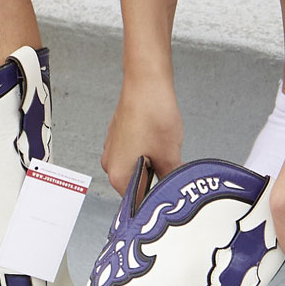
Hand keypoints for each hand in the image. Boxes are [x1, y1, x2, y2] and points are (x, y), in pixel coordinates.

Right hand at [101, 72, 182, 194]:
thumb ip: (169, 180)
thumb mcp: (169, 155)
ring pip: (136, 168)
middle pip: (136, 185)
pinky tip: (159, 140)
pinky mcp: (118, 137)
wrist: (145, 84)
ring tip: (166, 151)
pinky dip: (147, 151)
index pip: (138, 202)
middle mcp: (110, 164)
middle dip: (156, 180)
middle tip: (174, 172)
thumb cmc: (152, 114)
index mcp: (118, 175)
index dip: (157, 199)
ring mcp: (112, 149)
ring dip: (153, 164)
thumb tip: (172, 190)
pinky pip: (133, 153)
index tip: (170, 194)